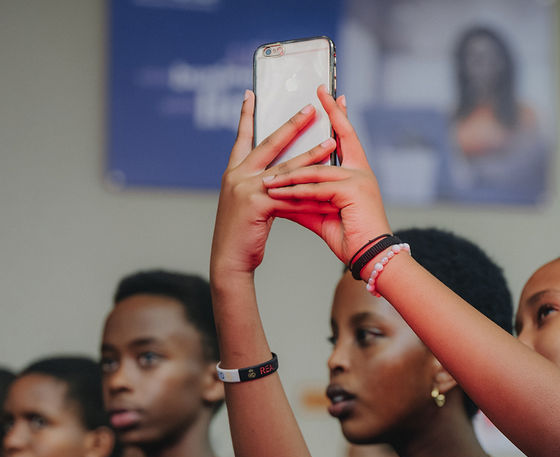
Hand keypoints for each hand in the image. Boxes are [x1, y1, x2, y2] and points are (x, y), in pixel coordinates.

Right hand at [210, 91, 339, 285]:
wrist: (228, 260)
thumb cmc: (241, 235)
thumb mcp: (247, 204)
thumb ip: (260, 187)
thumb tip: (281, 178)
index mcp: (234, 172)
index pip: (242, 138)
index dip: (246, 116)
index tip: (252, 93)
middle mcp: (237, 175)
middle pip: (269, 144)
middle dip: (292, 125)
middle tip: (311, 108)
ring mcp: (245, 187)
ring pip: (285, 167)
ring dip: (311, 152)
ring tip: (330, 140)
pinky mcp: (256, 203)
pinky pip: (290, 193)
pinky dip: (310, 189)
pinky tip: (327, 183)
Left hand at [263, 86, 392, 264]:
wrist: (370, 257)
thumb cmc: (349, 237)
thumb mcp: (321, 213)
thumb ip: (302, 199)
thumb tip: (278, 193)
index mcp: (357, 173)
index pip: (346, 138)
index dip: (338, 115)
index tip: (330, 95)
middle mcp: (361, 171)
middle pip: (341, 137)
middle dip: (331, 113)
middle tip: (319, 92)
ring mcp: (359, 179)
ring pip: (316, 170)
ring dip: (289, 174)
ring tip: (266, 178)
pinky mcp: (353, 191)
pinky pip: (317, 188)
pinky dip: (296, 192)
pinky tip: (278, 193)